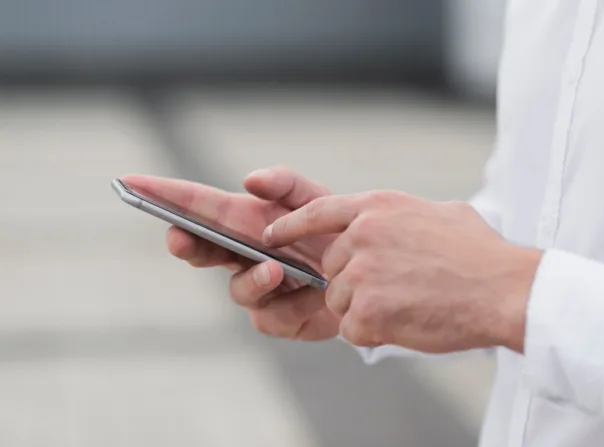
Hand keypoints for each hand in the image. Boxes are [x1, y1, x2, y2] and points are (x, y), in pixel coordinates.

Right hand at [121, 167, 340, 340]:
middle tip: (180, 237)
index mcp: (247, 222)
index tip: (130, 183)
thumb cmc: (337, 234)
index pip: (198, 207)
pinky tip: (312, 292)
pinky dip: (292, 303)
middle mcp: (245, 255)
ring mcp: (259, 290)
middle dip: (187, 244)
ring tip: (275, 270)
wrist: (373, 274)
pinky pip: (272, 317)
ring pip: (237, 290)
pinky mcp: (278, 319)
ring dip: (253, 279)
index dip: (163, 196)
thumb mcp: (318, 201)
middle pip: (202, 251)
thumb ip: (287, 184)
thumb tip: (249, 180)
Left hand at [263, 191, 542, 353]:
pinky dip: (375, 332)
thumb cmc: (481, 255)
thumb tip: (396, 224)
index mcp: (377, 207)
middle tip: (397, 289)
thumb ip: (404, 216)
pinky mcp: (366, 310)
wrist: (504, 290)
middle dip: (354, 283)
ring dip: (367, 309)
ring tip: (409, 304)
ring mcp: (362, 272)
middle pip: (332, 268)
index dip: (291, 226)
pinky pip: (353, 328)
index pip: (317, 212)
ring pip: (340, 301)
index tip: (271, 237)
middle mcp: (362, 235)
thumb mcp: (441, 213)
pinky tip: (409, 320)